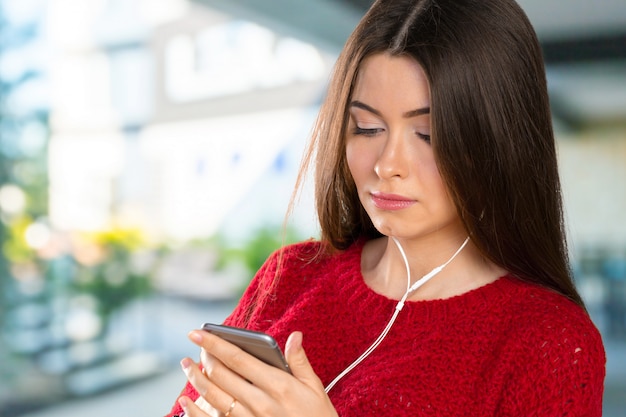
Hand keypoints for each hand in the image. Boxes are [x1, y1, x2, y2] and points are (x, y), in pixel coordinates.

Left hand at [178, 330, 337, 416]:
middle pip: (220, 374)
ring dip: (195, 378)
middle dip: (204, 356)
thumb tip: (294, 335)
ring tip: (187, 365)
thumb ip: (299, 361)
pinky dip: (194, 411)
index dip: (214, 342)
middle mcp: (259, 403)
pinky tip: (184, 400)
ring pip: (212, 396)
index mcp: (278, 386)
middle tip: (197, 344)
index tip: (198, 332)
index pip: (237, 358)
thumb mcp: (314, 389)